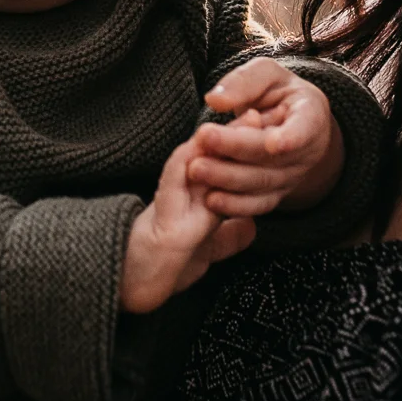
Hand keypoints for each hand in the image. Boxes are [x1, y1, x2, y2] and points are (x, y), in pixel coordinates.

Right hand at [119, 133, 254, 313]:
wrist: (135, 289)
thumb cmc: (163, 270)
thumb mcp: (205, 252)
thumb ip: (225, 239)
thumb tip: (250, 228)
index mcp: (195, 201)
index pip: (221, 169)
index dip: (241, 151)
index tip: (266, 132)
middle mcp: (183, 195)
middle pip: (211, 158)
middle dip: (235, 136)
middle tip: (257, 112)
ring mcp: (172, 202)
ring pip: (193, 162)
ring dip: (215, 140)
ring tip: (239, 123)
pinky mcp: (164, 216)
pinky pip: (173, 182)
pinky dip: (186, 162)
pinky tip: (199, 146)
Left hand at [189, 56, 345, 218]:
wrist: (287, 121)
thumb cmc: (276, 92)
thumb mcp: (266, 74)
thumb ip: (244, 82)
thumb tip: (216, 100)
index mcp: (311, 114)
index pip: (305, 128)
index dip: (291, 138)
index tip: (273, 144)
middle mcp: (308, 151)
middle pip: (273, 157)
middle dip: (237, 149)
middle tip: (203, 139)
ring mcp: (293, 176)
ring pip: (262, 184)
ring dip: (228, 179)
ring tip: (196, 168)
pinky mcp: (276, 195)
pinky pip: (257, 205)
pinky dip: (234, 205)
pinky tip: (210, 199)